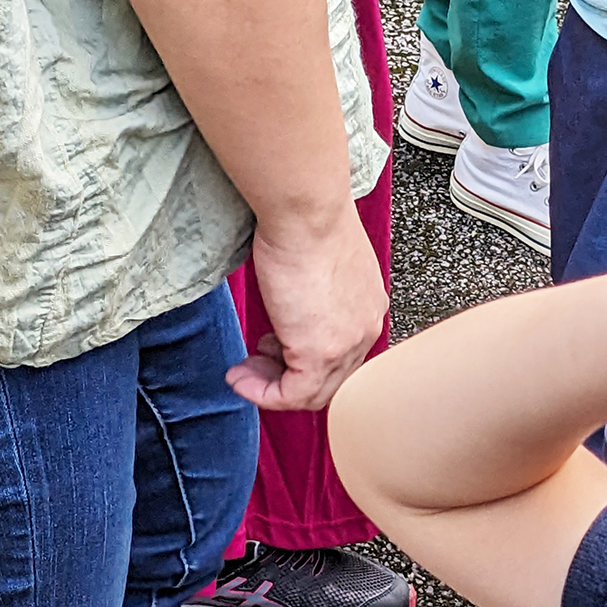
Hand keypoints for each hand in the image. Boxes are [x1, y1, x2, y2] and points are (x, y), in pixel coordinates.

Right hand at [226, 212, 387, 410]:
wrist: (307, 211)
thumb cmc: (306, 219)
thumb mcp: (317, 261)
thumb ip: (313, 291)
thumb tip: (289, 305)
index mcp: (367, 307)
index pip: (342, 355)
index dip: (303, 357)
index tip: (271, 348)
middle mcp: (365, 330)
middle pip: (329, 379)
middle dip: (286, 376)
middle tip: (255, 364)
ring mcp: (347, 345)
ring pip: (313, 392)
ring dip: (271, 387)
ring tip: (243, 371)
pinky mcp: (321, 354)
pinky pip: (292, 395)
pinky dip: (263, 394)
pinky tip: (239, 378)